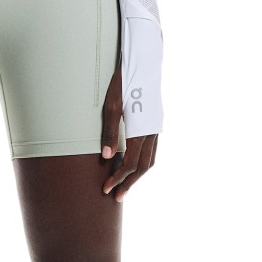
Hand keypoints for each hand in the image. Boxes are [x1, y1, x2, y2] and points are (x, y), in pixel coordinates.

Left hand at [99, 63, 158, 197]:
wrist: (144, 64)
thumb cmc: (123, 82)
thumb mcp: (111, 105)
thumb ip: (110, 132)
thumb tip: (107, 157)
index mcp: (141, 129)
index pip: (130, 163)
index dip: (118, 178)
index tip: (106, 189)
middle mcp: (152, 131)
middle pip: (142, 167)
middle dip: (128, 183)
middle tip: (116, 197)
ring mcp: (156, 127)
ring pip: (150, 159)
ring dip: (137, 175)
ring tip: (124, 185)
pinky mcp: (156, 123)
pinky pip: (152, 149)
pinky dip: (144, 162)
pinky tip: (134, 165)